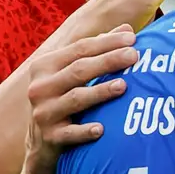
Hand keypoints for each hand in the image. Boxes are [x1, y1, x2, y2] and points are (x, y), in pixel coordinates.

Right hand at [22, 26, 139, 173]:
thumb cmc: (63, 101)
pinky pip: (70, 133)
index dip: (106, 42)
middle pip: (78, 70)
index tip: (132, 38)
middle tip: (134, 56)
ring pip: (76, 98)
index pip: (79, 49)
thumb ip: (97, 51)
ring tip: (124, 85)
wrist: (41, 144)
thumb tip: (128, 29)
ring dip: (100, 92)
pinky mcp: (50, 137)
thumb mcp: (72, 74)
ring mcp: (44, 113)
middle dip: (108, 61)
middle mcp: (40, 87)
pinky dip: (85, 131)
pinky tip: (101, 129)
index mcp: (45, 66)